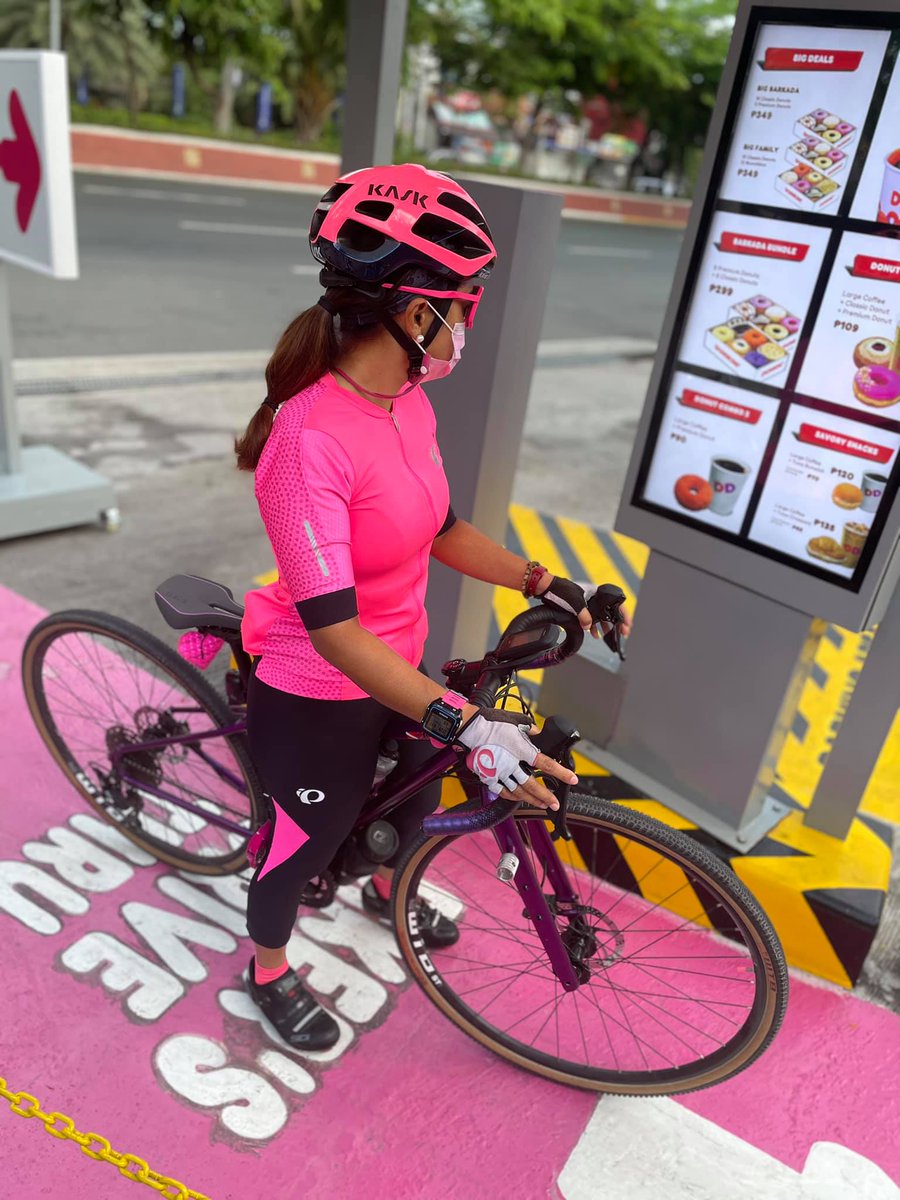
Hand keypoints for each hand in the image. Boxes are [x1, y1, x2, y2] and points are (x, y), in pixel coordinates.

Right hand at [457, 709, 576, 810]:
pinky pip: (502, 791)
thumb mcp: (517, 721)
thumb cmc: (490, 722)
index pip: (546, 763)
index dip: (561, 773)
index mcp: (521, 749)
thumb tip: (539, 735)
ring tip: (541, 804)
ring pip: (518, 791)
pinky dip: (513, 797)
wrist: (468, 727)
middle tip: (555, 803)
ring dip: (532, 799)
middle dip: (546, 796)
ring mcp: (499, 771)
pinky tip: (519, 798)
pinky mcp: (488, 776)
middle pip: (533, 785)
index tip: (572, 779)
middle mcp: (511, 763)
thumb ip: (531, 731)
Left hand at [536, 575, 630, 640]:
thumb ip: (583, 615)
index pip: (615, 603)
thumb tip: (588, 627)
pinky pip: (591, 619)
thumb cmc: (560, 590)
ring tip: (610, 635)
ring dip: (606, 626)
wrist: (546, 588)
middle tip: (623, 632)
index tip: (627, 624)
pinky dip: (593, 626)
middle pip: (610, 610)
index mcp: (596, 592)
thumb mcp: (574, 603)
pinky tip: (595, 634)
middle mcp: (594, 597)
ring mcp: (587, 603)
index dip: (623, 614)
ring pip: (601, 616)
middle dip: (617, 622)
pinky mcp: (579, 609)